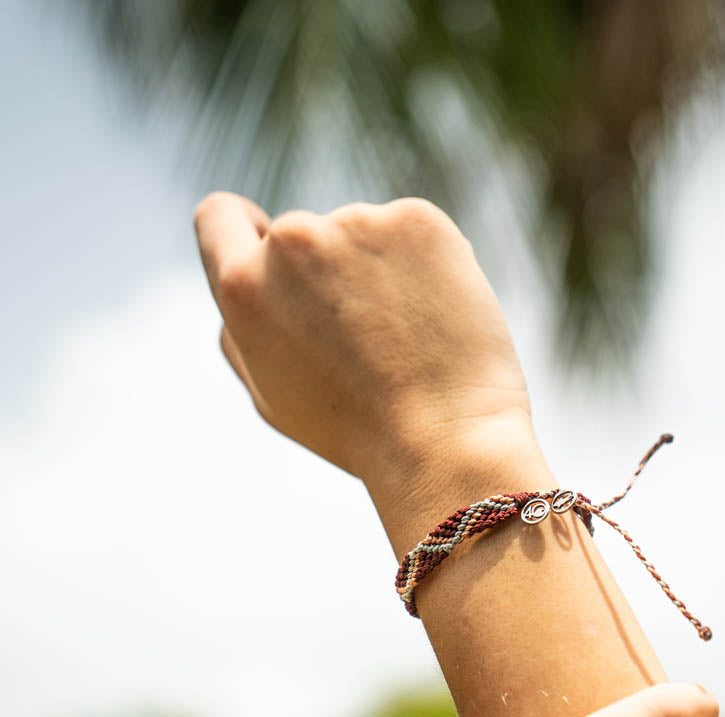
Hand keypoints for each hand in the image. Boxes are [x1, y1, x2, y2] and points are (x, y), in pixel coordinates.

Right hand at [193, 193, 534, 487]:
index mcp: (244, 287)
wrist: (447, 435)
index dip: (246, 228)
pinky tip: (442, 320)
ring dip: (384, 271)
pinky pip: (416, 236)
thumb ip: (245, 332)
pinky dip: (429, 266)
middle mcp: (292, 242)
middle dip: (331, 273)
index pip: (220, 217)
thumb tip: (247, 282)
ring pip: (366, 236)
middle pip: (305, 238)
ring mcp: (357, 222)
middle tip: (371, 340)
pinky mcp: (416, 220)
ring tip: (412, 339)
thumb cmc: (360, 432)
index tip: (268, 239)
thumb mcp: (273, 396)